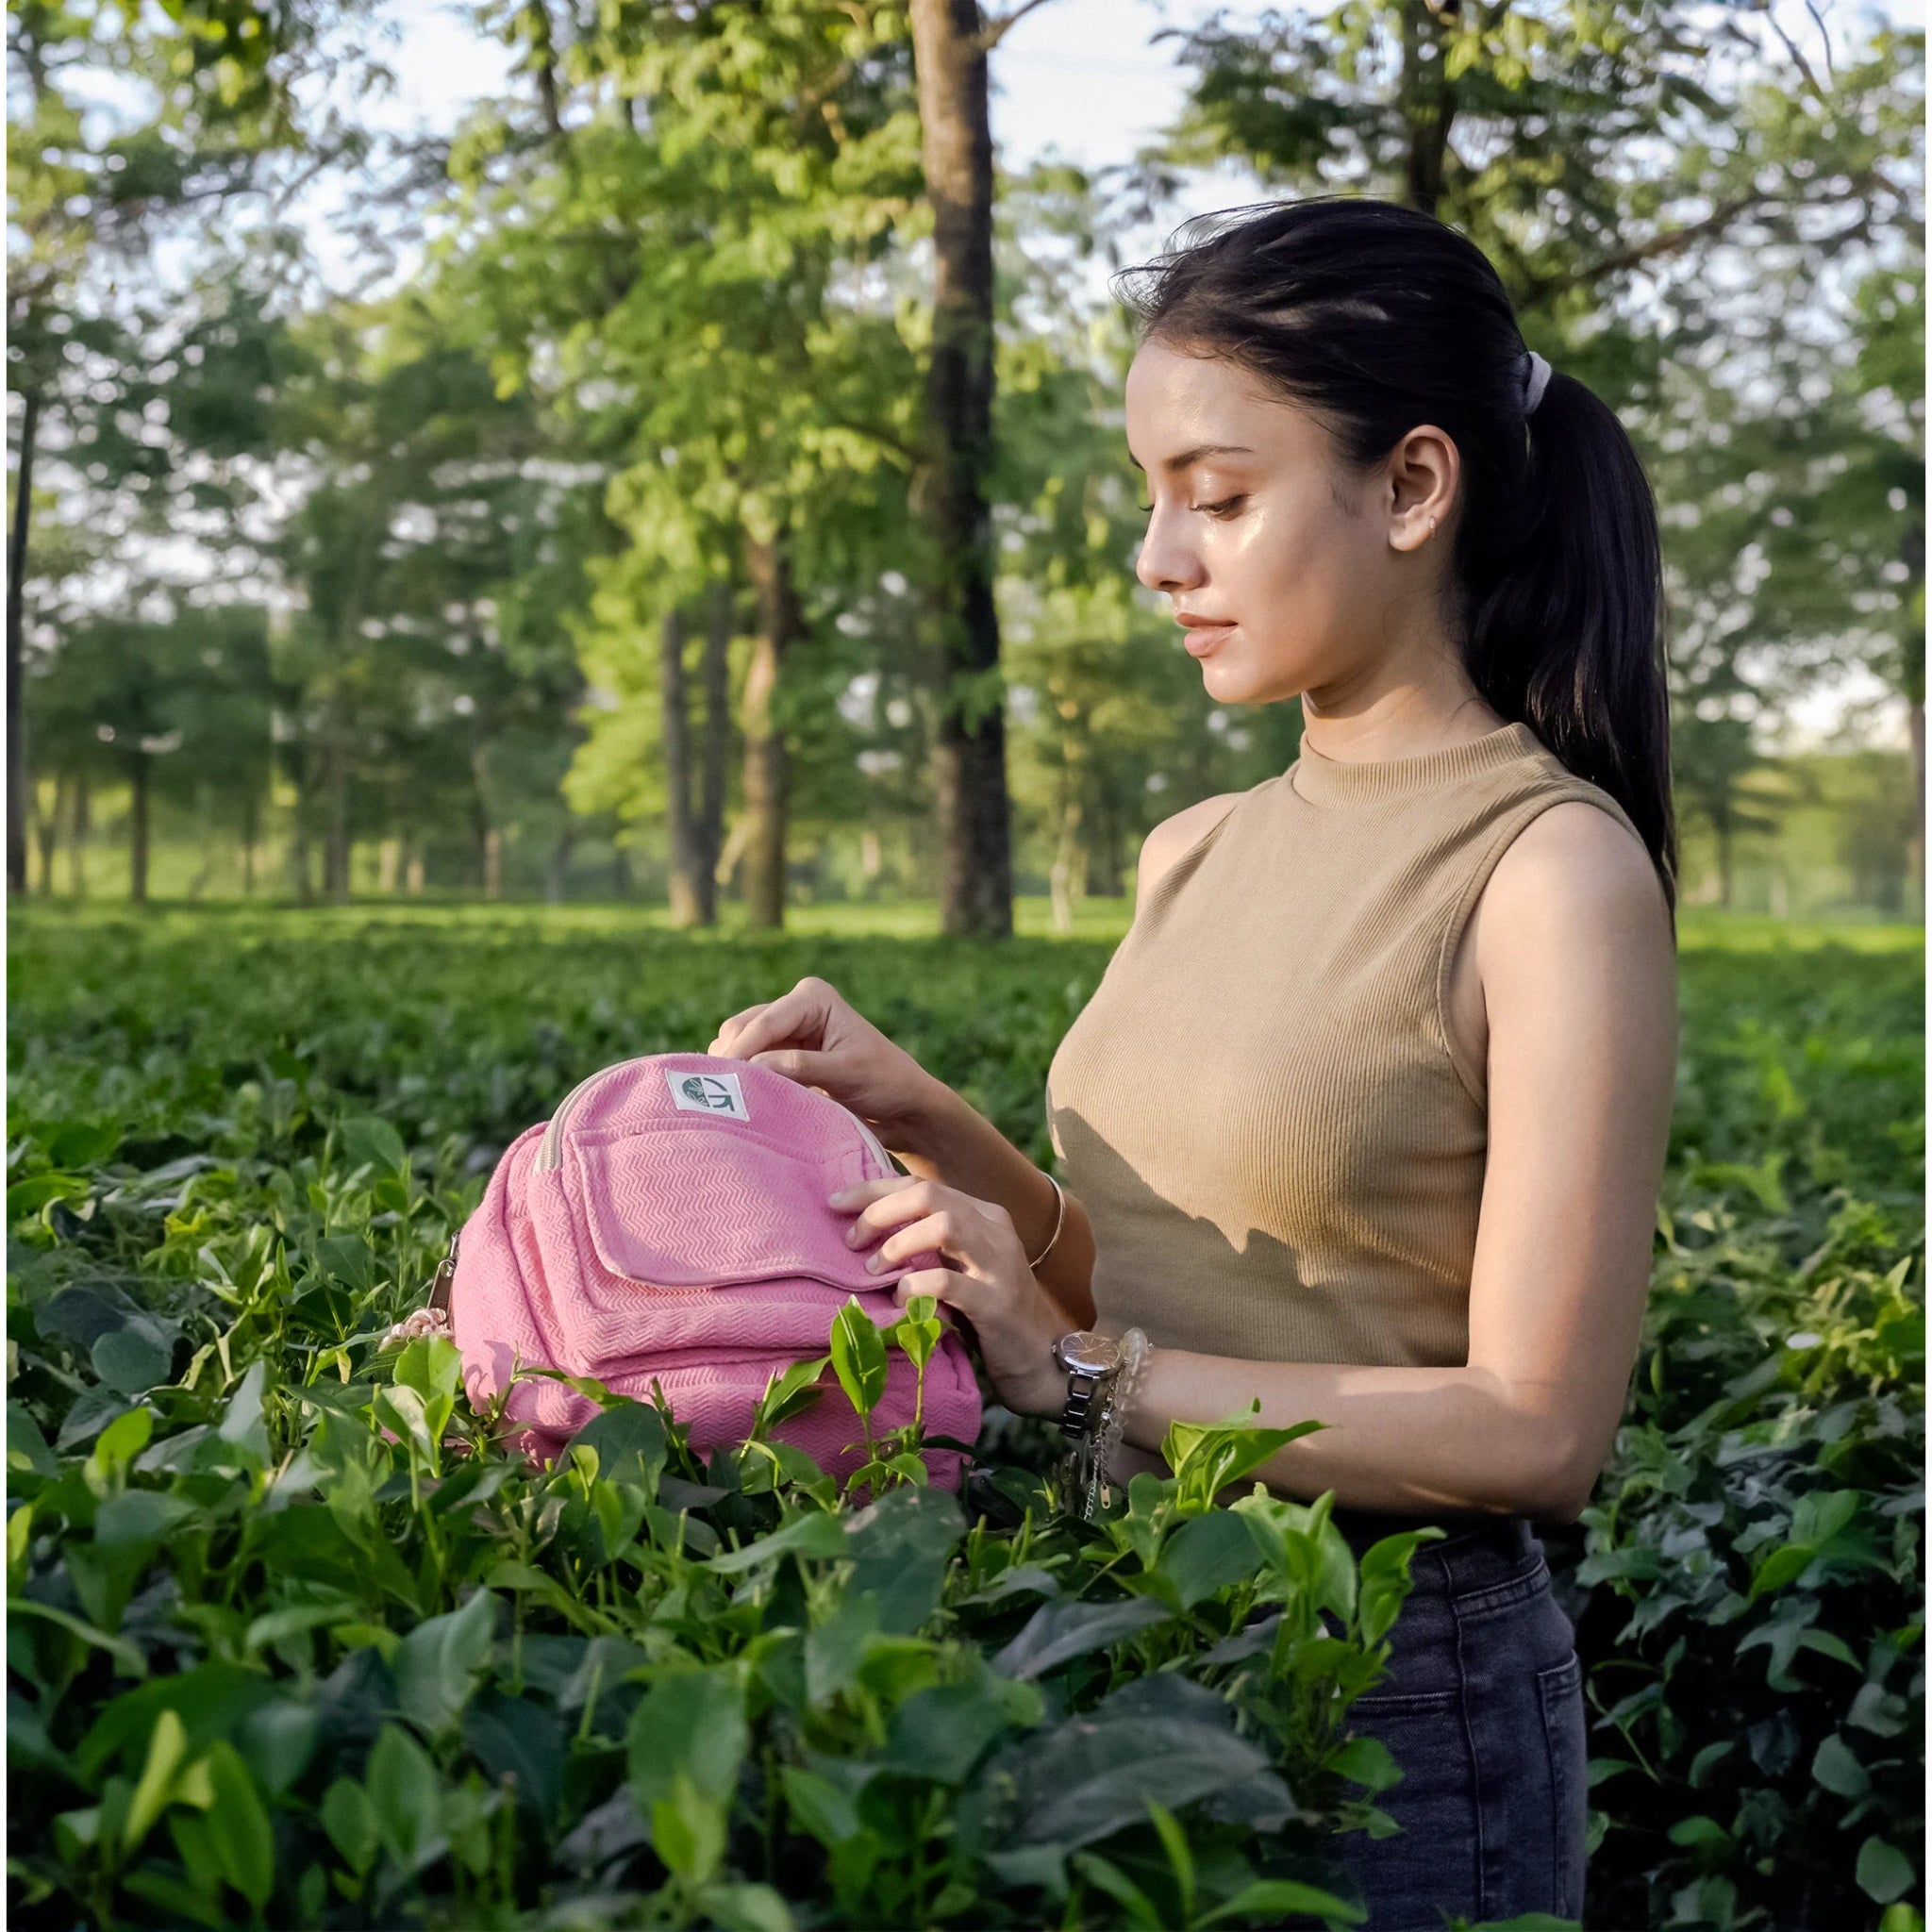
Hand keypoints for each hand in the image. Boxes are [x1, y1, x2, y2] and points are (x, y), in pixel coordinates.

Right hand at [710, 976, 944, 1156]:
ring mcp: (784, 1031)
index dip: (742, 1051)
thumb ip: (800, 1067)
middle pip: (741, 1029)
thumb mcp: (846, 1073)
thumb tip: (752, 1067)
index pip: (766, 1022)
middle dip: (732, 1059)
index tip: (723, 1080)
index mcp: (812, 998)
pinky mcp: (778, 1056)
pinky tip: (739, 1100)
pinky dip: (740, 1079)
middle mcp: (793, 1006)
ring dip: (734, 1071)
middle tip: (722, 1096)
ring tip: (730, 1101)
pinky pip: (746, 1064)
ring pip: (737, 1046)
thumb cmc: (884, 1082)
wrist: (901, 1105)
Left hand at [827, 1174, 1068, 1418]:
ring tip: (874, 1269)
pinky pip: (949, 1282)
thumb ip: (931, 1245)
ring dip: (899, 1243)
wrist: (1045, 1361)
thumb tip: (868, 1232)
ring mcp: (1000, 1264)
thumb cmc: (992, 1315)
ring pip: (945, 1226)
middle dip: (881, 1211)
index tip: (836, 1204)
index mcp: (984, 1215)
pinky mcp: (998, 1302)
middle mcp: (995, 1230)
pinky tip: (900, 1300)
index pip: (923, 1185)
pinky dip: (916, 1287)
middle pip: (930, 1195)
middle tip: (852, 1239)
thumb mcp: (964, 1268)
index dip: (874, 1190)